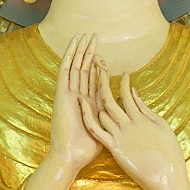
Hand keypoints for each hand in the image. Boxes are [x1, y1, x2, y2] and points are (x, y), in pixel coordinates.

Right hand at [48, 34, 101, 175]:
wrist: (71, 155)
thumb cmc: (88, 149)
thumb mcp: (107, 128)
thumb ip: (114, 115)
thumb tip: (127, 107)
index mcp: (86, 105)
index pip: (91, 81)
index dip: (97, 68)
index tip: (105, 57)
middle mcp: (76, 97)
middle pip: (83, 69)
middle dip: (88, 53)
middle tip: (94, 36)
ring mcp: (68, 94)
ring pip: (74, 66)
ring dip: (80, 50)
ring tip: (85, 34)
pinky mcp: (62, 93)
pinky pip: (65, 70)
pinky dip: (69, 55)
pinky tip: (73, 43)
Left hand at [81, 69, 189, 189]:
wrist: (167, 179)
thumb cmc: (169, 154)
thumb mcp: (163, 127)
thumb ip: (146, 109)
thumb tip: (134, 93)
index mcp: (142, 118)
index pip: (127, 94)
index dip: (123, 82)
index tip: (122, 73)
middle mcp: (129, 125)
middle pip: (110, 100)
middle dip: (103, 83)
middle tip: (99, 71)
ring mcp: (120, 137)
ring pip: (101, 113)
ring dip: (95, 100)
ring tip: (91, 89)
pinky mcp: (114, 149)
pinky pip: (97, 132)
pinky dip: (89, 118)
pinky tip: (83, 107)